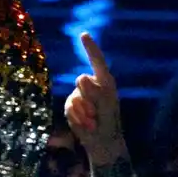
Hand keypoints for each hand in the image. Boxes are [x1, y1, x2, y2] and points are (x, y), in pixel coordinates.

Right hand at [64, 33, 126, 165]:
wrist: (101, 142)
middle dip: (87, 97)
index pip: (97, 62)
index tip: (83, 34)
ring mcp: (80, 94)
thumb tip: (82, 77)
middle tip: (96, 114)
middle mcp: (91, 85)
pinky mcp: (71, 104)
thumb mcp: (106, 107)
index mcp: (105, 82)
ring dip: (83, 113)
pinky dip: (76, 118)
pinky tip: (85, 125)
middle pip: (81, 81)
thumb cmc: (109, 123)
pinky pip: (68, 107)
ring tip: (92, 123)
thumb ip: (96, 92)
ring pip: (74, 97)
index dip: (90, 48)